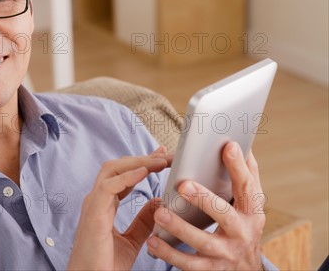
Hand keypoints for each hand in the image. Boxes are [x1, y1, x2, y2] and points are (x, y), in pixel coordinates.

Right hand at [67, 147, 171, 269]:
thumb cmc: (104, 265)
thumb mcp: (132, 241)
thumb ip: (143, 221)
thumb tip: (158, 203)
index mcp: (104, 205)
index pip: (123, 175)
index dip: (142, 163)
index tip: (161, 156)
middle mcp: (97, 200)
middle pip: (117, 167)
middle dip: (142, 158)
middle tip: (165, 154)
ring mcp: (93, 204)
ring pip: (112, 170)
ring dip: (137, 162)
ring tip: (159, 160)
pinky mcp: (94, 213)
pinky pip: (109, 187)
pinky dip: (127, 176)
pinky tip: (144, 172)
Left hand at [147, 142, 265, 269]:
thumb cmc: (242, 227)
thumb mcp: (249, 206)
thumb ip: (246, 177)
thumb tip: (242, 144)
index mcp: (251, 212)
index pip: (246, 187)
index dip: (238, 167)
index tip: (227, 146)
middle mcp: (241, 233)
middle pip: (224, 215)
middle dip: (204, 200)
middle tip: (183, 185)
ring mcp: (226, 254)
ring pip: (203, 242)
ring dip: (180, 227)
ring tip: (160, 213)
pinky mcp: (211, 270)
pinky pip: (188, 264)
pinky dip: (169, 253)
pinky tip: (153, 240)